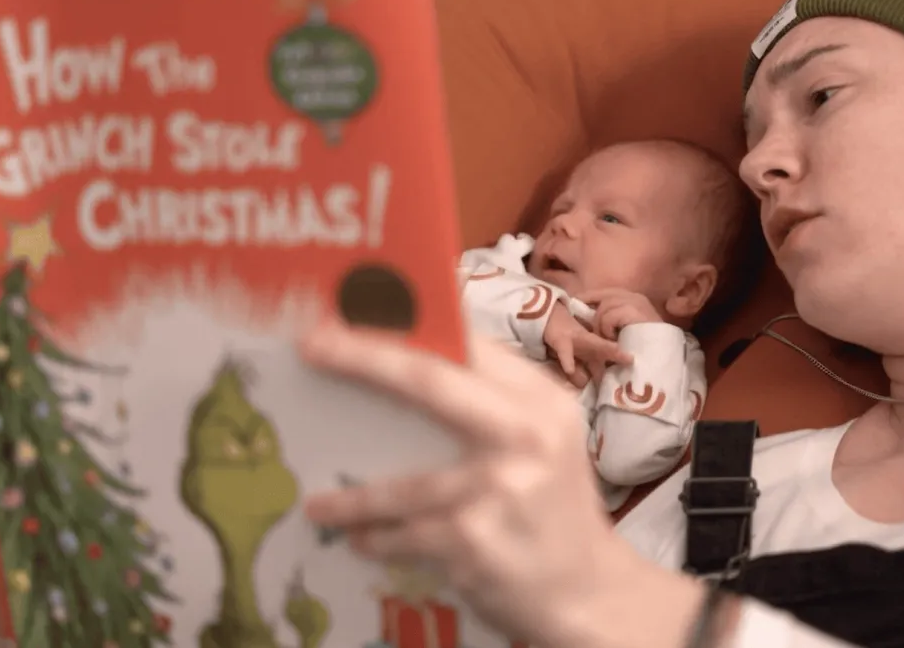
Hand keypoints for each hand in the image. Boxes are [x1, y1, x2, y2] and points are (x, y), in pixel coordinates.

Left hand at [297, 319, 705, 647]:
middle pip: (430, 383)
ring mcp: (498, 489)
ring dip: (352, 497)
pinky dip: (377, 539)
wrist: (590, 591)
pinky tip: (363, 543)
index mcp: (541, 401)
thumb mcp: (544, 439)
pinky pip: (403, 534)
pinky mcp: (473, 540)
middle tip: (313, 347)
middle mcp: (526, 436)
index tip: (357, 311)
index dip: (410, 323)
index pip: (470, 343)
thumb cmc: (554, 507)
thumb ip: (492, 400)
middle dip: (364, 358)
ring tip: (320, 503)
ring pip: (401, 483)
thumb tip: (408, 354)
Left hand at [581, 288, 664, 340]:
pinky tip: (614, 340)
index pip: (606, 292)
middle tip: (596, 333)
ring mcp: (635, 302)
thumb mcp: (628, 330)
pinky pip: (608, 317)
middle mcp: (635, 297)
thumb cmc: (646, 347)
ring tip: (609, 340)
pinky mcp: (633, 311)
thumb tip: (589, 315)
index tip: (577, 303)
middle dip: (595, 316)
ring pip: (604, 308)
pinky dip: (607, 330)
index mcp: (634, 299)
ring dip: (602, 327)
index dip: (590, 297)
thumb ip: (613, 319)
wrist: (662, 355)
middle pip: (603, 298)